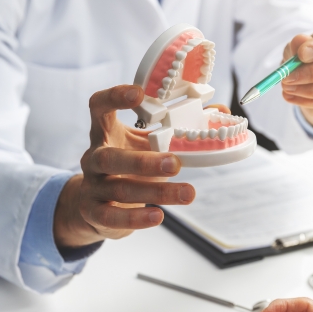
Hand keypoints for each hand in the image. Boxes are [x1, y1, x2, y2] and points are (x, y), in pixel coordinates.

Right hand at [54, 85, 228, 247]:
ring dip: (156, 192)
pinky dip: (136, 218)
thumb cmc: (129, 166)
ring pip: (121, 188)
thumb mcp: (148, 143)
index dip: (114, 97)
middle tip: (176, 163)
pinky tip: (158, 216)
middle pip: (110, 157)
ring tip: (188, 193)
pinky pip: (112, 216)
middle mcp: (94, 157)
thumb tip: (220, 109)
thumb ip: (178, 127)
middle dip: (143, 161)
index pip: (99, 106)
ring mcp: (92, 185)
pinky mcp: (94, 212)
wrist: (95, 204)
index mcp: (106, 132)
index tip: (139, 93)